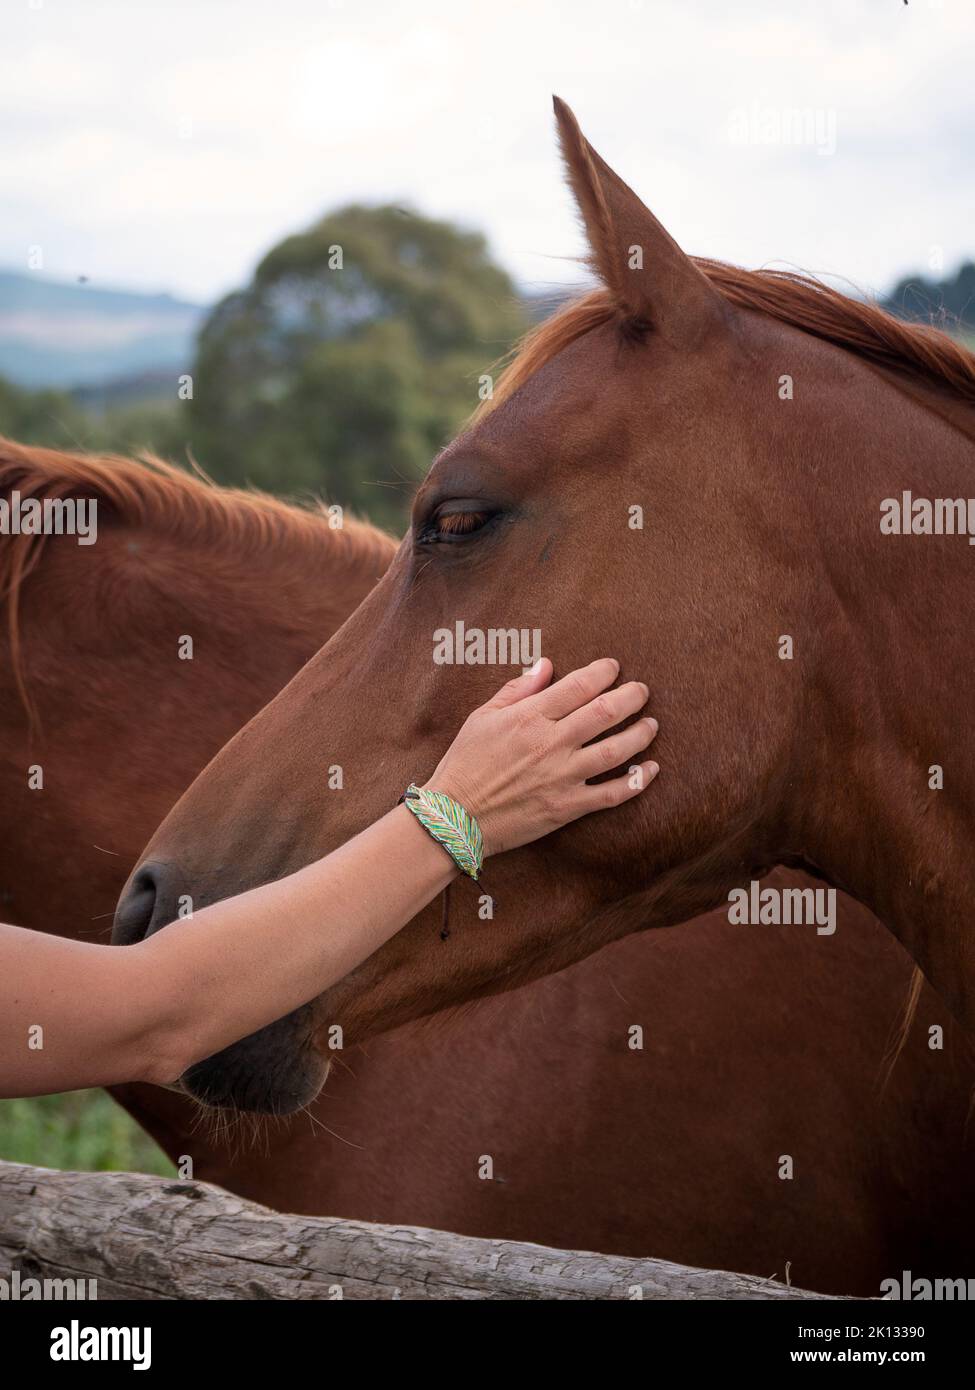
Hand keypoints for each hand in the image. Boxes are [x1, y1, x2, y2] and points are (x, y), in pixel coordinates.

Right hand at [420, 658, 657, 857]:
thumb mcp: (482, 717)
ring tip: (652, 724)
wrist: (456, 818)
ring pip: (617, 749)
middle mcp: (551, 743)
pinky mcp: (569, 807)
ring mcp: (563, 776)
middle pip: (605, 712)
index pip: (579, 685)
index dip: (603, 672)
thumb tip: (546, 665)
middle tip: (642, 690)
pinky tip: (651, 769)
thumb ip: (517, 689)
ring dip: (641, 733)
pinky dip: (638, 780)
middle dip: (631, 696)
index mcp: (529, 717)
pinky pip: (614, 793)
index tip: (614, 667)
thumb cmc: (464, 764)